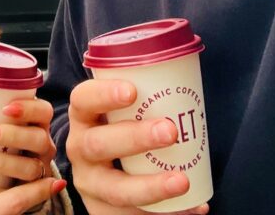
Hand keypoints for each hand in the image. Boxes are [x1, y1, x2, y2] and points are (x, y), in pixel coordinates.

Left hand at [0, 98, 55, 196]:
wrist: (10, 174)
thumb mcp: (1, 121)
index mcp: (38, 124)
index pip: (44, 112)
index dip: (29, 108)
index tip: (6, 108)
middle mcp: (43, 147)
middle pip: (39, 140)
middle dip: (11, 135)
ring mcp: (39, 170)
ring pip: (30, 169)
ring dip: (2, 162)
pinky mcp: (28, 193)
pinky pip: (13, 196)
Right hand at [66, 79, 208, 214]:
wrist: (104, 172)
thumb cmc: (122, 129)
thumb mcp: (121, 111)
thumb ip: (144, 95)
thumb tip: (188, 74)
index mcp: (83, 117)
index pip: (82, 100)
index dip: (103, 94)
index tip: (132, 91)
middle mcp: (79, 149)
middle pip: (98, 145)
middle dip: (135, 138)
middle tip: (170, 131)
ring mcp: (91, 184)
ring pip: (115, 189)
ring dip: (151, 186)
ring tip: (183, 181)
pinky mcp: (104, 211)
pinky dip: (167, 213)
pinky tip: (194, 207)